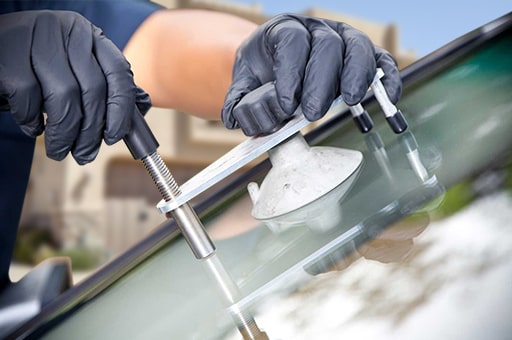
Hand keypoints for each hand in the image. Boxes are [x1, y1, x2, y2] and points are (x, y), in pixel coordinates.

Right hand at [0, 10, 150, 164]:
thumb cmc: (38, 68)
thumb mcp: (75, 69)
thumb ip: (105, 86)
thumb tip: (138, 112)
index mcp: (89, 35)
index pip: (119, 73)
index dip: (121, 110)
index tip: (114, 136)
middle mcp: (67, 31)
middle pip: (93, 90)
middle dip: (91, 131)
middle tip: (85, 154)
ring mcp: (36, 38)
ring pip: (64, 97)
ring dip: (65, 134)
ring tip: (61, 150)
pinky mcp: (8, 54)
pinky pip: (29, 99)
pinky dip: (33, 121)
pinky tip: (33, 126)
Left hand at [222, 14, 401, 135]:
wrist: (273, 63)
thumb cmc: (262, 73)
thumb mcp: (243, 82)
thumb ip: (238, 100)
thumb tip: (237, 119)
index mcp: (283, 29)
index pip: (291, 42)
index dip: (290, 74)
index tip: (286, 105)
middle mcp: (316, 30)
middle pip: (326, 46)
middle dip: (321, 81)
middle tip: (312, 113)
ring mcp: (342, 39)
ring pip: (357, 48)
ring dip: (356, 75)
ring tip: (350, 101)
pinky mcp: (361, 55)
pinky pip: (381, 61)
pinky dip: (387, 78)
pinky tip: (387, 98)